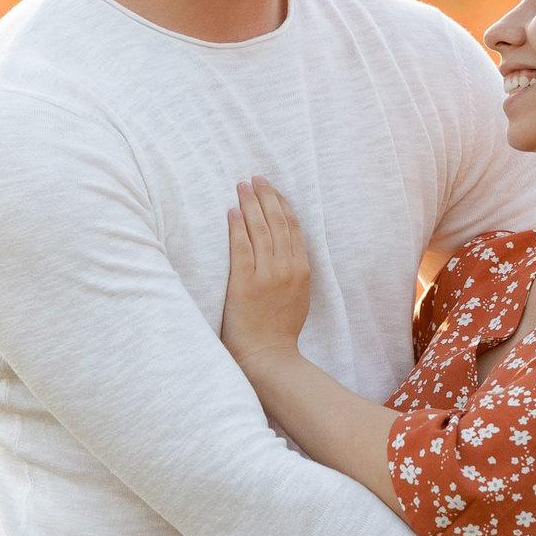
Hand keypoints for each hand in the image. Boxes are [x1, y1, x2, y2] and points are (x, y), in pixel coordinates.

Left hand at [222, 177, 310, 361]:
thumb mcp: (298, 298)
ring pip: (260, 229)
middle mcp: (288, 268)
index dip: (282, 204)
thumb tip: (285, 253)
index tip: (273, 189)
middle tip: (256, 178)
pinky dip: (237, 226)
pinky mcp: (245, 283)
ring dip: (251, 204)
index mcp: (303, 271)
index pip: (293, 228)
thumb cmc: (279, 331)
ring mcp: (267, 275)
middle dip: (266, 196)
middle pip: (278, 222)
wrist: (268, 356)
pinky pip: (242, 247)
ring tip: (242, 187)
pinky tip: (232, 211)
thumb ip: (294, 274)